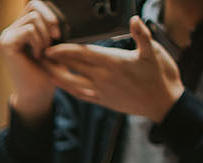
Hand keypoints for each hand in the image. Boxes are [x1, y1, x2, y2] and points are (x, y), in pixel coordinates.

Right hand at [0, 1, 62, 119]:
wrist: (37, 93)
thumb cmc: (46, 71)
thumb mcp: (52, 44)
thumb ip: (50, 25)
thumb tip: (55, 9)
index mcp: (20, 28)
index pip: (35, 5)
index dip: (50, 12)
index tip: (59, 32)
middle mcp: (10, 30)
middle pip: (33, 5)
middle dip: (50, 19)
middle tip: (56, 38)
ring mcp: (6, 36)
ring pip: (33, 18)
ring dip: (45, 35)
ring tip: (44, 51)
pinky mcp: (6, 44)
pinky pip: (29, 30)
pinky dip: (38, 42)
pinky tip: (36, 56)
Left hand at [42, 17, 183, 121]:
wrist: (164, 103)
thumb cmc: (161, 75)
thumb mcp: (154, 51)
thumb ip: (142, 35)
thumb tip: (134, 19)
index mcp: (114, 62)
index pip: (82, 54)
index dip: (64, 51)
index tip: (50, 47)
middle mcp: (103, 77)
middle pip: (72, 67)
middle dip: (54, 61)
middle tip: (39, 54)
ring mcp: (102, 91)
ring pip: (72, 83)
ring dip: (56, 76)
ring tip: (44, 69)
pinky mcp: (103, 101)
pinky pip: (80, 94)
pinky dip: (68, 88)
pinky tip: (60, 84)